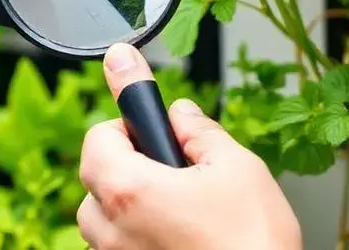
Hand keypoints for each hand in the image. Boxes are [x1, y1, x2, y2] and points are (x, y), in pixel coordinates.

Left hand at [76, 44, 301, 249]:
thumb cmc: (253, 242)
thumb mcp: (237, 167)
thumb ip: (200, 130)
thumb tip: (181, 112)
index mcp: (130, 189)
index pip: (97, 138)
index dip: (123, 125)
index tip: (147, 126)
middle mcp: (113, 229)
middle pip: (95, 178)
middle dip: (125, 162)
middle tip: (168, 165)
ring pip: (101, 220)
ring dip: (126, 203)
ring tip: (175, 204)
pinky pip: (116, 248)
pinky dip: (135, 235)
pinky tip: (175, 234)